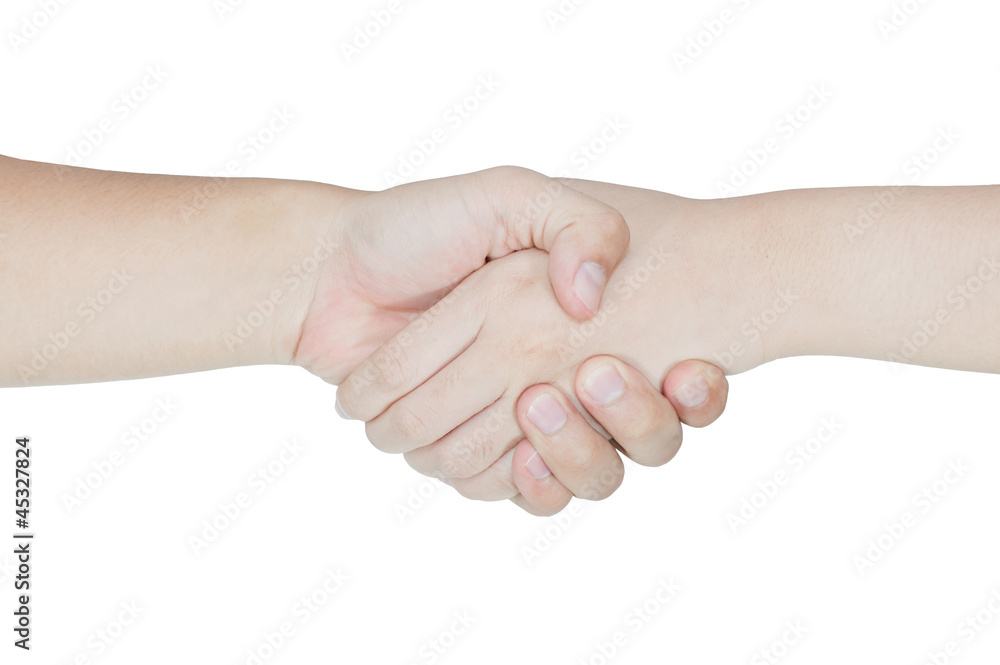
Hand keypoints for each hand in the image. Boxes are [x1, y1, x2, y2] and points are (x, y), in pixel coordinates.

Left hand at [335, 180, 765, 495]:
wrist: (335, 273)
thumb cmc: (421, 226)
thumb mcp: (509, 195)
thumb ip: (576, 224)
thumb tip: (595, 300)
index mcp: (587, 321)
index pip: (676, 375)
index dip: (700, 392)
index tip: (688, 371)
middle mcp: (570, 375)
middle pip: (647, 437)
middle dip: (638, 419)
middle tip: (596, 376)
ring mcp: (527, 422)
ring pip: (592, 474)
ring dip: (578, 450)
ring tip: (538, 402)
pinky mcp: (484, 455)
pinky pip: (527, 493)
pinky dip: (528, 482)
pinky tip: (519, 451)